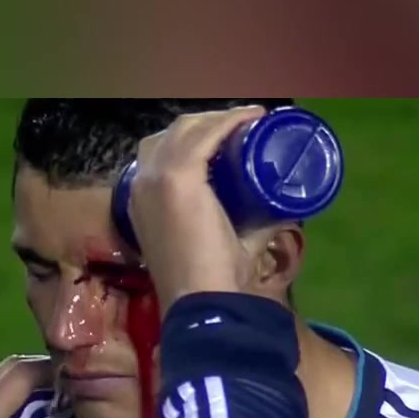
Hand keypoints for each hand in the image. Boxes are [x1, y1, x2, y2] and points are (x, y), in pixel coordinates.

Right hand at [127, 106, 265, 310]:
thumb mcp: (223, 241)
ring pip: (188, 127)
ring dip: (220, 118)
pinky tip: (253, 116)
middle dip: (207, 123)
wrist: (203, 301)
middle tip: (243, 127)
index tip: (229, 137)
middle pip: (172, 133)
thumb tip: (277, 206)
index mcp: (141, 200)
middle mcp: (141, 183)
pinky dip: (231, 120)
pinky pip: (206, 135)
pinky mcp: (177, 177)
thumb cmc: (211, 281)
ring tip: (251, 119)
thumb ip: (245, 224)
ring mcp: (156, 178)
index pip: (160, 152)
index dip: (193, 137)